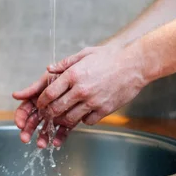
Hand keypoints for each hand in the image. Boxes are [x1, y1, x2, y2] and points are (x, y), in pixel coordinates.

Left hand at [13, 44, 149, 146]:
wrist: (135, 64)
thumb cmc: (110, 57)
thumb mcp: (85, 54)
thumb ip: (65, 63)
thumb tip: (49, 69)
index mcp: (73, 74)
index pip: (49, 93)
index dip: (41, 101)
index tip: (40, 104)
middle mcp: (81, 89)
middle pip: (56, 108)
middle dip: (48, 113)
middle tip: (47, 114)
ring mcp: (93, 101)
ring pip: (70, 119)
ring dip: (63, 120)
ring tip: (62, 117)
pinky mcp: (105, 110)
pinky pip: (87, 121)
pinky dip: (82, 120)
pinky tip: (82, 114)